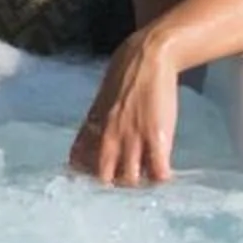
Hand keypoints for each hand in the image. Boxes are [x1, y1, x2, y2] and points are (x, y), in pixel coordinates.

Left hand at [71, 27, 182, 185]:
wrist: (146, 58)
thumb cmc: (123, 78)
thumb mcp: (100, 103)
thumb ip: (93, 125)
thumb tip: (84, 147)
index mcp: (93, 127)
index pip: (79, 162)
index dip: (84, 176)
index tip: (89, 183)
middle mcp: (109, 136)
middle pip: (105, 178)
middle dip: (112, 185)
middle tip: (124, 183)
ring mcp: (133, 138)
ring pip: (130, 179)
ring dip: (137, 184)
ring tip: (145, 180)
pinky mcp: (157, 137)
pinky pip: (158, 172)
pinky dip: (160, 180)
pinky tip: (163, 176)